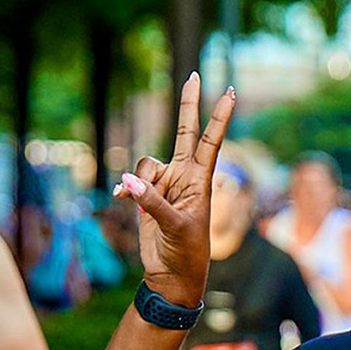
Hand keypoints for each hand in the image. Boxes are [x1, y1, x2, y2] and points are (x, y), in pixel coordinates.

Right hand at [115, 73, 236, 306]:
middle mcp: (184, 176)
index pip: (211, 141)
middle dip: (188, 104)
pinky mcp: (147, 195)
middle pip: (185, 132)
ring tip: (141, 207)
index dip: (218, 117)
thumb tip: (126, 183)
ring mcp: (165, 184)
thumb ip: (151, 202)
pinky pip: (130, 182)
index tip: (230, 92)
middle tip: (195, 74)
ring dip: (138, 182)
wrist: (171, 275)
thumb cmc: (185, 253)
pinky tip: (120, 200)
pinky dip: (124, 190)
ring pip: (145, 165)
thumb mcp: (174, 227)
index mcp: (200, 180)